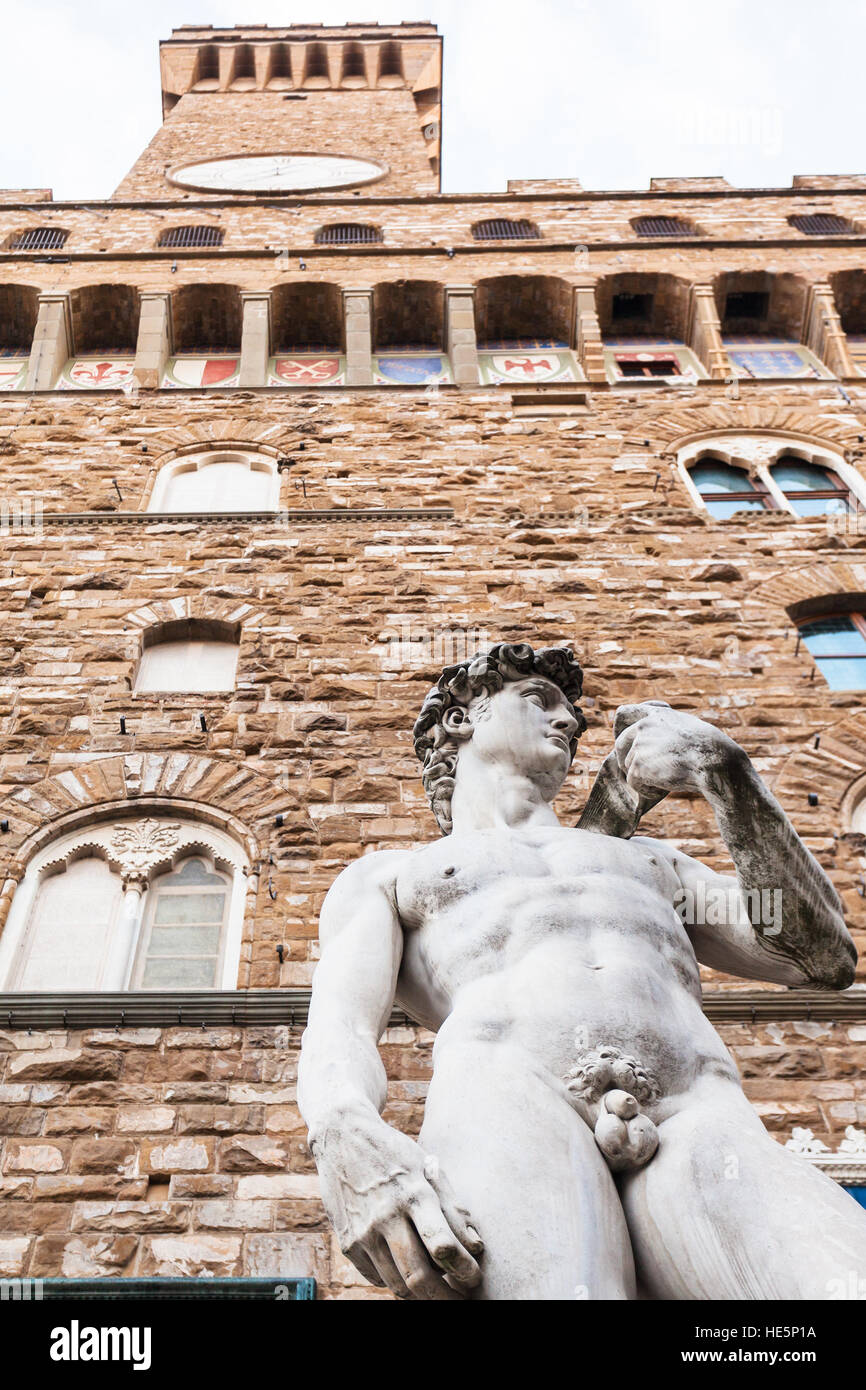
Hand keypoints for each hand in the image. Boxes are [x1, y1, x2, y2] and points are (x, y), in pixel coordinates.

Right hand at [312, 1114, 482, 1299]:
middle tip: (461, 1300)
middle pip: (419, 1277)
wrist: (342, 1137)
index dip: (464, 1270)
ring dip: (422, 1295)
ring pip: (397, 1284)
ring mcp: (363, 1232)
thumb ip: (453, 1208)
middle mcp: (386, 1216)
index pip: (442, 1246)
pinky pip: (377, 1278)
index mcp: (414, 1194)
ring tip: (438, 1289)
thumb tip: (475, 1247)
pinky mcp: (347, 1242)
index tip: (475, 1277)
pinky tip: (407, 1270)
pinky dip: (396, 1281)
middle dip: (445, 1298)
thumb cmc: (394, 1154)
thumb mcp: (428, 1169)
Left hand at [613, 701, 742, 799]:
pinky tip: (663, 790)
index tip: (628, 741)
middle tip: (639, 772)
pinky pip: (634, 782)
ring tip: (665, 781)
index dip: (620, 727)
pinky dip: (646, 790)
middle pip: (621, 744)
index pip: (625, 712)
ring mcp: (639, 745)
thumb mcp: (688, 728)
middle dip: (626, 759)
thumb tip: (657, 744)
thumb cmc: (709, 749)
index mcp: (655, 715)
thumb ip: (668, 730)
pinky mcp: (638, 765)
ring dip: (643, 777)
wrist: (714, 761)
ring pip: (629, 766)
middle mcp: (643, 726)